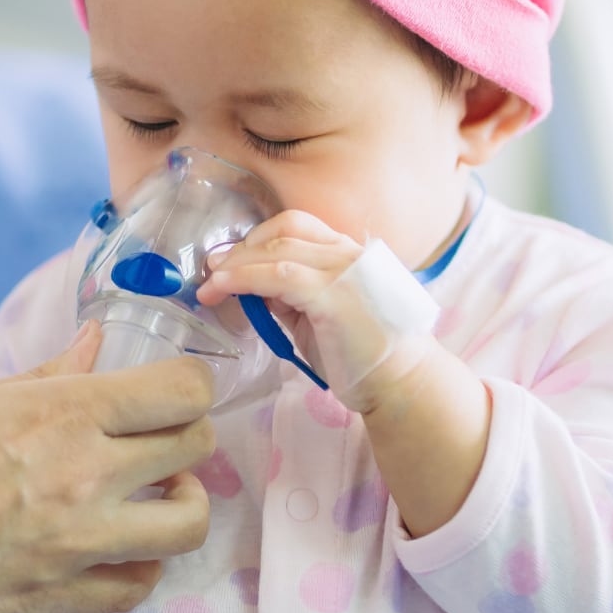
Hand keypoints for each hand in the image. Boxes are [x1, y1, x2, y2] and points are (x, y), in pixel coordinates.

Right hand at [0, 322, 216, 612]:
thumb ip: (50, 377)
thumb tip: (97, 341)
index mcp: (65, 412)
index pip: (182, 391)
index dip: (190, 387)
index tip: (171, 394)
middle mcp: (87, 474)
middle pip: (197, 447)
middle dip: (188, 439)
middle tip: (159, 445)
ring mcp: (79, 542)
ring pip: (189, 524)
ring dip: (182, 507)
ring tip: (153, 502)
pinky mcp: (61, 598)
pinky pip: (140, 586)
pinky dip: (140, 568)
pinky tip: (117, 552)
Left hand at [198, 210, 439, 414]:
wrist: (402, 385)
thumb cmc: (364, 357)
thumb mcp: (321, 316)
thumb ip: (292, 297)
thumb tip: (253, 287)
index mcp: (351, 253)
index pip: (298, 227)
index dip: (258, 238)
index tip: (230, 260)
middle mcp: (350, 253)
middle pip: (284, 230)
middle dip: (242, 247)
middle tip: (213, 270)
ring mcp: (344, 271)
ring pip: (278, 249)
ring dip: (236, 264)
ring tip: (210, 284)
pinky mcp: (333, 295)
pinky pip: (278, 276)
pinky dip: (244, 278)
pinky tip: (223, 288)